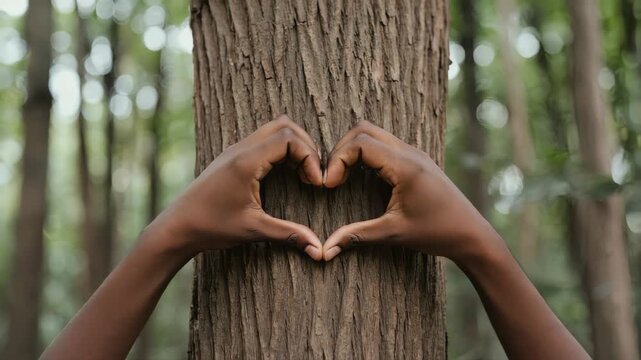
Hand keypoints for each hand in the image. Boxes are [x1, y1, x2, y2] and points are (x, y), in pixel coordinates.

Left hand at [147, 115, 323, 259]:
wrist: (176, 227)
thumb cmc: (211, 227)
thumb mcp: (253, 231)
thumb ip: (288, 234)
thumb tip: (318, 250)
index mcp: (246, 161)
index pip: (289, 139)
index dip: (310, 157)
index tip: (317, 183)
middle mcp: (240, 149)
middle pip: (284, 126)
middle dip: (306, 147)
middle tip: (313, 176)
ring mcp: (234, 150)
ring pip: (273, 130)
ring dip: (293, 147)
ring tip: (302, 174)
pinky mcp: (232, 157)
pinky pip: (263, 140)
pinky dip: (280, 150)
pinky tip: (285, 174)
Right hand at [322, 121, 498, 261]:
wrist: (471, 234)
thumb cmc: (437, 233)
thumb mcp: (393, 234)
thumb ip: (357, 236)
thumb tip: (326, 250)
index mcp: (405, 166)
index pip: (360, 143)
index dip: (338, 160)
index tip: (329, 186)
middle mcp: (410, 152)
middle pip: (363, 130)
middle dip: (341, 151)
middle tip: (332, 179)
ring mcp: (414, 153)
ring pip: (373, 133)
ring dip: (353, 150)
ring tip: (342, 177)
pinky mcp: (416, 160)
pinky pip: (384, 144)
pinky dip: (366, 154)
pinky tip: (359, 178)